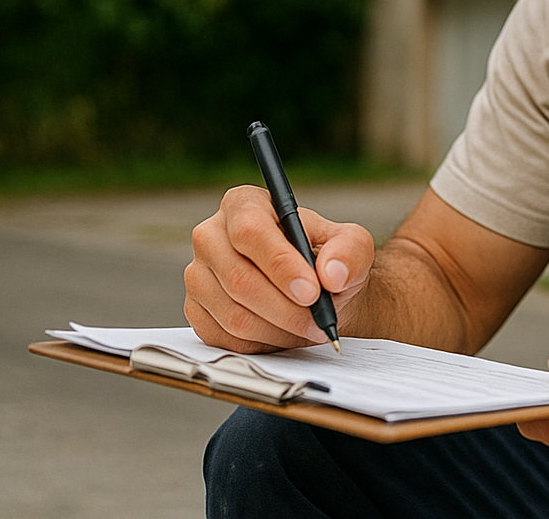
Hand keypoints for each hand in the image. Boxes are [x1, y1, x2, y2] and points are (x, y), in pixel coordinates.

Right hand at [184, 185, 375, 351]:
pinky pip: (227, 339)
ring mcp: (198, 275)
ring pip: (234, 315)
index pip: (250, 232)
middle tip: (319, 320)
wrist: (317, 292)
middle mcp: (211, 236)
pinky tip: (286, 332)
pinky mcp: (196, 311)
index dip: (281, 265)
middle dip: (286, 308)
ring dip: (280, 329)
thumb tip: (332, 273)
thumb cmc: (329, 260)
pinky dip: (264, 343)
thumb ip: (350, 251)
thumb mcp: (352, 245)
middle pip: (239, 279)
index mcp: (244, 204)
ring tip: (310, 326)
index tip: (312, 291)